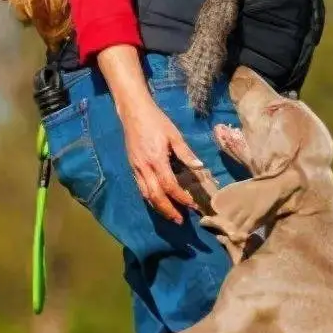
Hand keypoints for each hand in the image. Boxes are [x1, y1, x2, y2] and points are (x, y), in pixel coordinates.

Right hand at [95, 44, 202, 223]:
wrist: (133, 111)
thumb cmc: (156, 121)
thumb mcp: (174, 135)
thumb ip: (186, 153)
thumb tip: (200, 166)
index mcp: (156, 159)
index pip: (169, 185)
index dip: (181, 198)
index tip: (192, 205)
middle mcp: (144, 167)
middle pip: (155, 196)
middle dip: (168, 210)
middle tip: (180, 220)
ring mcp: (136, 168)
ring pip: (146, 194)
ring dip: (159, 207)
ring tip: (171, 215)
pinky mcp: (133, 167)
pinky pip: (141, 188)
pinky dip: (150, 198)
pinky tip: (159, 202)